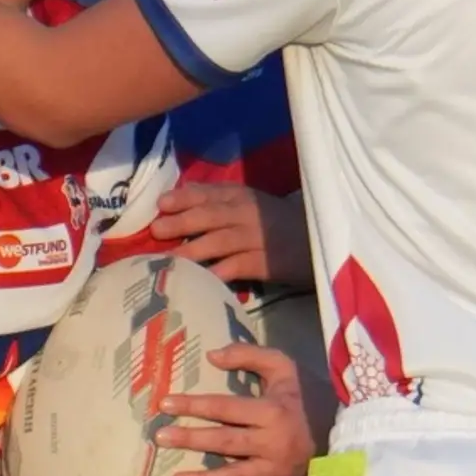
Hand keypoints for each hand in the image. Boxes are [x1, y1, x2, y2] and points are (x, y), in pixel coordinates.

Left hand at [145, 179, 283, 287]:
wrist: (319, 240)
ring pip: (218, 241)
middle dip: (180, 222)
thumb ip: (220, 200)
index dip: (182, 198)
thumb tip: (181, 197)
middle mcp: (247, 213)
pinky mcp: (265, 262)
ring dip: (190, 251)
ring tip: (167, 261)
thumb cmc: (278, 223)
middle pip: (209, 215)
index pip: (207, 193)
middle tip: (156, 231)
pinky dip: (215, 274)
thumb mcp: (251, 203)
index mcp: (241, 196)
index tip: (160, 204)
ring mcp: (256, 238)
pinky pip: (235, 267)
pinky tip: (197, 281)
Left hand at [158, 344, 312, 475]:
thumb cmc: (301, 397)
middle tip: (160, 437)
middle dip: (191, 439)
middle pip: (224, 441)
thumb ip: (248, 356)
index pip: (225, 407)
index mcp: (271, 412)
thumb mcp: (282, 368)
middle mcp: (270, 443)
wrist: (339, 432)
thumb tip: (211, 357)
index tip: (166, 404)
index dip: (195, 405)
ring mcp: (271, 470)